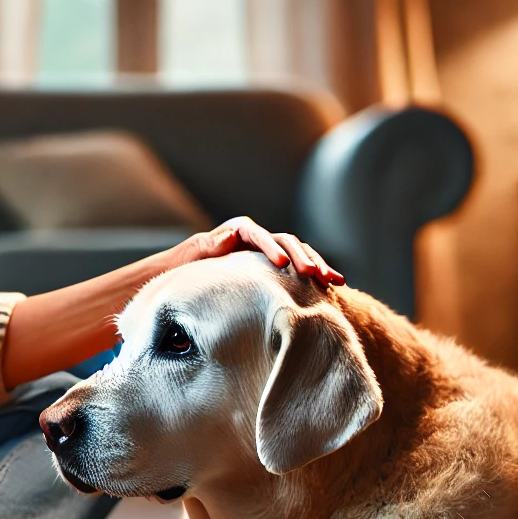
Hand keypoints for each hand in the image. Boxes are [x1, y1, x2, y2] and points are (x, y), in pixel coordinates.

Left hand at [174, 216, 342, 286]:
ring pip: (300, 254)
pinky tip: (335, 287)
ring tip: (335, 281)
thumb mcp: (187, 260)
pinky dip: (318, 276)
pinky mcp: (280, 269)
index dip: (272, 248)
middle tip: (315, 275)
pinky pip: (303, 268)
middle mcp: (257, 238)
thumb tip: (229, 235)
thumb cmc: (182, 273)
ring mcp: (271, 252)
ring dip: (318, 265)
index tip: (282, 264)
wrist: (187, 285)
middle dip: (302, 257)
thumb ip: (203, 246)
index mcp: (237, 231)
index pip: (259, 235)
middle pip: (286, 242)